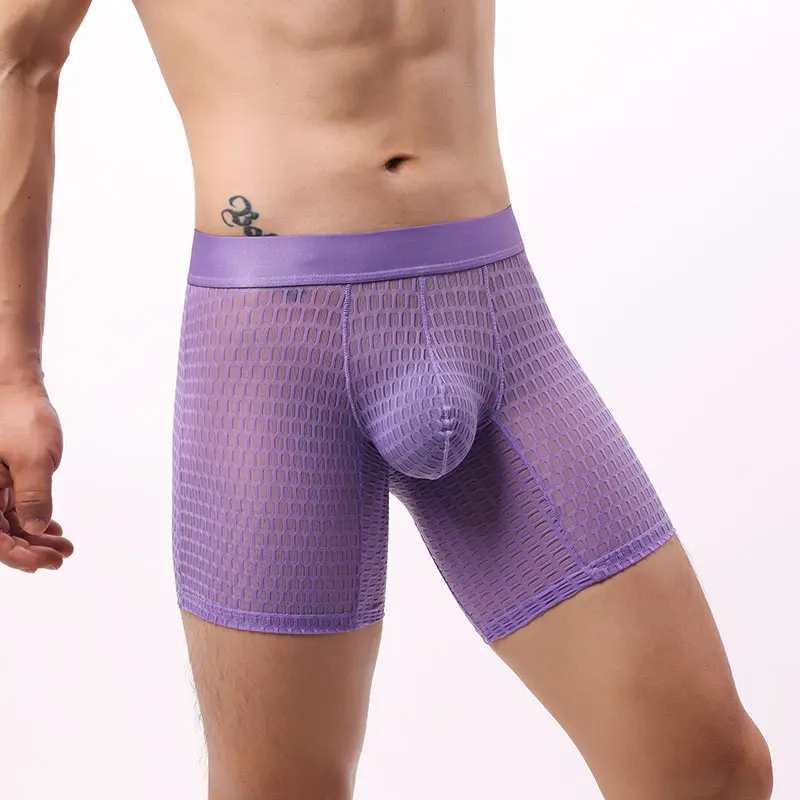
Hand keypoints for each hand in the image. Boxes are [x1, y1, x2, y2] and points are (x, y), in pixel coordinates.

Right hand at [0, 383, 72, 572]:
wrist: (17, 390)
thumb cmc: (20, 417)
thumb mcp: (33, 458)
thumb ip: (34, 494)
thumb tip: (36, 527)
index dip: (15, 555)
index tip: (42, 563)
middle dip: (29, 550)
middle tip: (59, 558)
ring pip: (8, 525)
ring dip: (34, 539)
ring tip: (64, 548)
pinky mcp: (2, 482)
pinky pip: (14, 510)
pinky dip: (33, 522)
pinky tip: (54, 531)